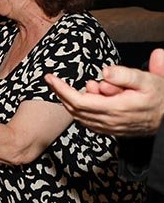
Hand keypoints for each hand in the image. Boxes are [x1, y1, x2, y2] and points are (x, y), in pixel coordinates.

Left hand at [45, 48, 163, 136]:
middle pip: (74, 109)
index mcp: (115, 108)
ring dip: (71, 101)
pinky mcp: (110, 130)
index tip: (50, 78)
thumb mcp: (147, 81)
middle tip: (53, 80)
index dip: (62, 89)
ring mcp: (109, 128)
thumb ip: (125, 75)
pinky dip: (79, 110)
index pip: (79, 101)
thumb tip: (105, 71)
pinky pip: (87, 121)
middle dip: (60, 93)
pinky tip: (85, 97)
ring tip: (80, 85)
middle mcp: (109, 121)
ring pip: (79, 116)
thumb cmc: (160, 97)